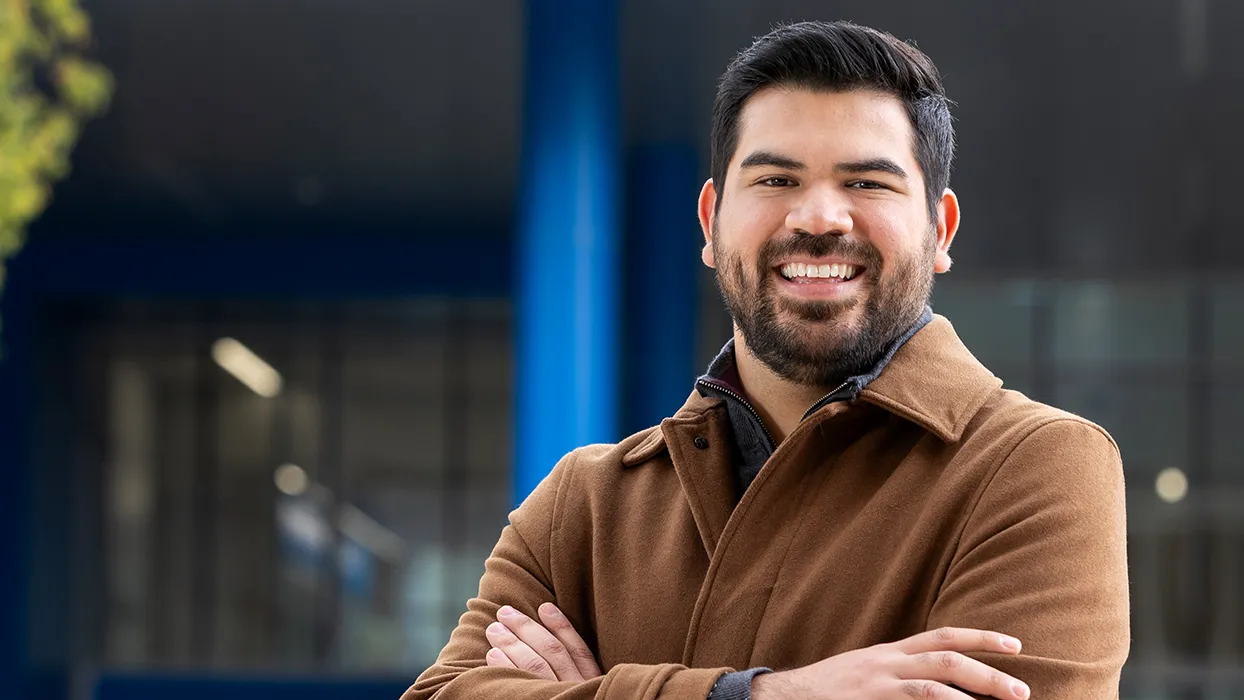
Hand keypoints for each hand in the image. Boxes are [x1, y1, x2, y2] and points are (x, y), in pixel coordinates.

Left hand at [484, 603, 601, 681]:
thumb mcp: (587, 689)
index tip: (544, 606)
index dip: (561, 626)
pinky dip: (505, 666)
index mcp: (592, 682)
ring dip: (512, 643)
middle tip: (504, 612)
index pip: (579, 650)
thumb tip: (548, 636)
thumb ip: (574, 671)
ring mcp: (558, 696)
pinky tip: (493, 654)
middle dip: (527, 628)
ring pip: (535, 665)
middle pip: (552, 652)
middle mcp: (577, 688)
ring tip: (494, 629)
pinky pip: (520, 683)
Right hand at [751, 627, 1029, 699]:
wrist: (784, 698)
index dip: (981, 638)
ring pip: (936, 682)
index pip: (943, 637)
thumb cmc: (828, 691)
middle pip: (948, 657)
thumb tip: (938, 683)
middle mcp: (887, 661)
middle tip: (1022, 690)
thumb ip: (898, 672)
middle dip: (989, 671)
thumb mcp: (866, 671)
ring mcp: (878, 683)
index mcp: (890, 651)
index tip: (1015, 645)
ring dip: (975, 694)